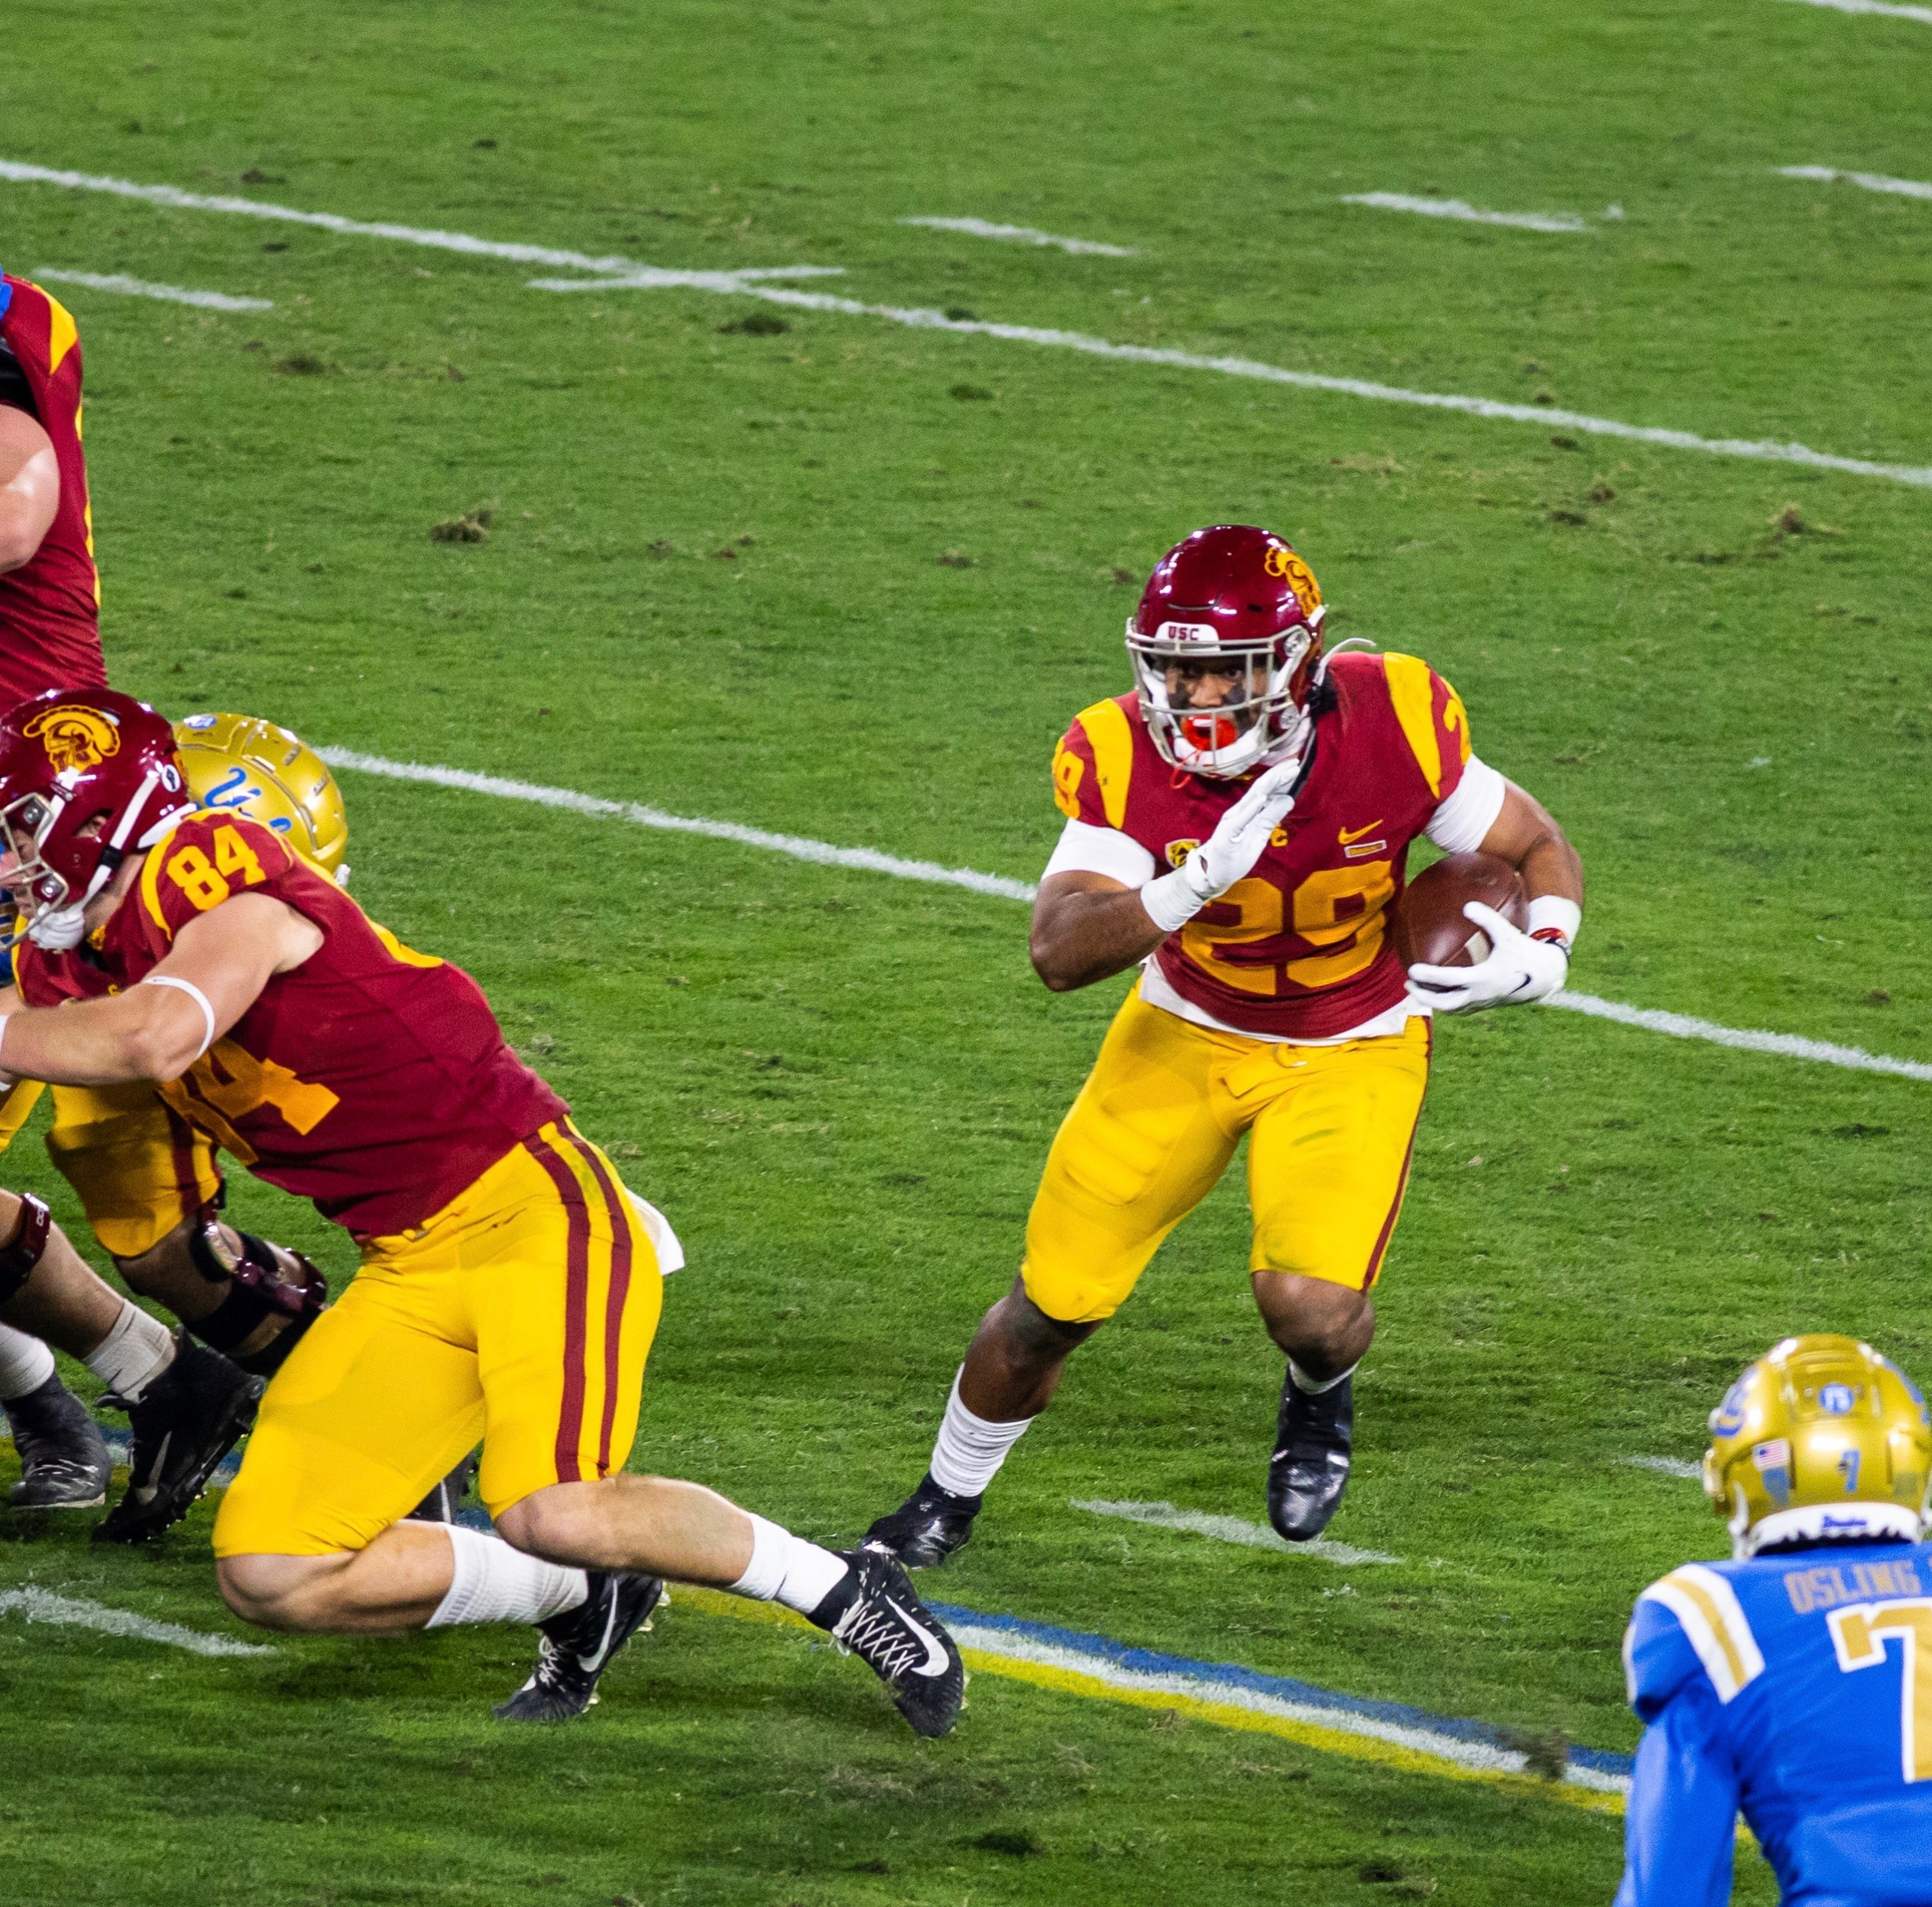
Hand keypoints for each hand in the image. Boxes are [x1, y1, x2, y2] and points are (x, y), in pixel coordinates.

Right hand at [1174, 761, 1299, 902]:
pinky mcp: (1228, 834)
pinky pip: (1241, 819)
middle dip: (1277, 776)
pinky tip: (1261, 798)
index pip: (1266, 790)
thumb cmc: (1234, 854)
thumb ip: (1271, 817)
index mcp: (1248, 811)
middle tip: (1294, 764)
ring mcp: (1233, 822)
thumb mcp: (1260, 835)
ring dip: (1267, 786)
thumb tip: (1288, 800)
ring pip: (1251, 799)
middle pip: (1260, 789)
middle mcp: (1240, 812)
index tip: (1294, 767)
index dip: (1280, 778)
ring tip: (1282, 774)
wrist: (1213, 873)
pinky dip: (1251, 808)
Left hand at [1406, 901, 1568, 1013]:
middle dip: (1424, 995)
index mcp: (1483, 979)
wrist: (1546, 978)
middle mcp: (1480, 995)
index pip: (1448, 980)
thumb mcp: (1508, 934)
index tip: (1411, 970)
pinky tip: (1440, 994)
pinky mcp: (1487, 1005)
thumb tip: (1467, 905)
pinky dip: (1447, 1004)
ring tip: (1418, 991)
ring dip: (1433, 1002)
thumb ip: (1488, 919)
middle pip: (1444, 1002)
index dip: (1428, 976)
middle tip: (1408, 983)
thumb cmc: (1526, 953)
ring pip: (1452, 1008)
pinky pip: (1462, 1008)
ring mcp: (1483, 1002)